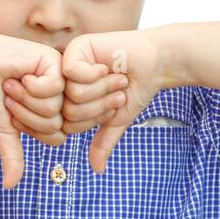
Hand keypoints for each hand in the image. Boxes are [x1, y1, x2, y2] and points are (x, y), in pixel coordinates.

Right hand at [0, 30, 64, 189]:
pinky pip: (52, 87)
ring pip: (55, 107)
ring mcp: (63, 78)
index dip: (30, 130)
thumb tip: (9, 186)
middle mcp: (65, 96)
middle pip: (56, 124)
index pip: (57, 138)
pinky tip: (22, 74)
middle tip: (13, 97)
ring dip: (26, 99)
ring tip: (16, 83)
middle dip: (25, 115)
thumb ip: (13, 154)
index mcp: (58, 112)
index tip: (14, 114)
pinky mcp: (57, 62)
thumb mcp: (5, 128)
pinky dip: (30, 84)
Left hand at [59, 29, 165, 173]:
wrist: (155, 64)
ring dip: (102, 88)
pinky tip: (106, 66)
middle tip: (117, 90)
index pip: (68, 125)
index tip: (114, 106)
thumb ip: (103, 142)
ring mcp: (67, 64)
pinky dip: (95, 73)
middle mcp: (64, 83)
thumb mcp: (117, 120)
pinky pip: (72, 71)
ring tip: (114, 78)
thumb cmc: (135, 90)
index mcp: (69, 101)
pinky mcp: (75, 48)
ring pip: (72, 93)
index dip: (96, 119)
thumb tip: (97, 170)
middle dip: (101, 104)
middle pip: (68, 110)